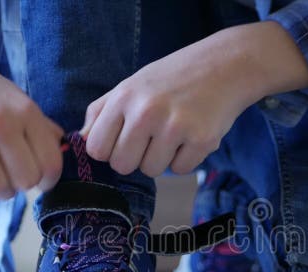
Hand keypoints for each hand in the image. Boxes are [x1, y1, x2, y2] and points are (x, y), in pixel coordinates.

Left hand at [80, 21, 307, 176]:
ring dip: (161, 158)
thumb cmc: (173, 77)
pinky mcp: (202, 140)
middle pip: (122, 166)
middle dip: (135, 158)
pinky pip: (180, 170)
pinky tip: (192, 135)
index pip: (97, 149)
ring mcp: (175, 127)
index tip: (124, 140)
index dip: (110, 149)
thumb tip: (82, 142)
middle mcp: (146, 112)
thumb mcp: (132, 84)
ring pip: (151, 171)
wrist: (225, 65)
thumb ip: (102, 111)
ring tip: (174, 133)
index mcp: (124, 97)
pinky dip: (185, 159)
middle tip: (151, 138)